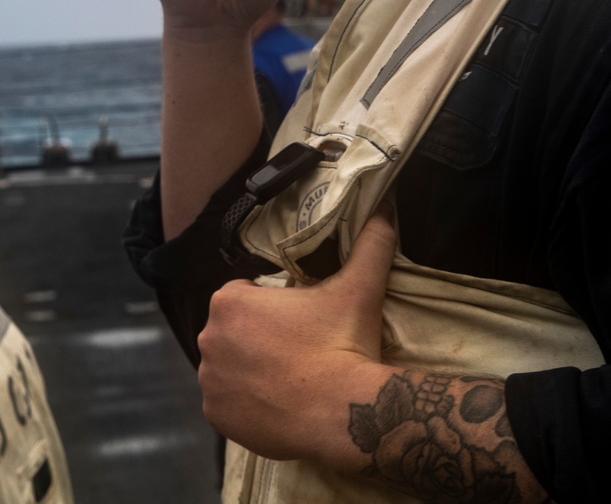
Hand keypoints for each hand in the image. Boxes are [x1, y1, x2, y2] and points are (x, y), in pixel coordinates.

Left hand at [198, 204, 397, 467]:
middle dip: (259, 332)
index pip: (244, 291)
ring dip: (251, 364)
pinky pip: (227, 400)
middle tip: (299, 341)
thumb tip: (386, 207)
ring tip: (291, 371)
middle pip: (234, 327)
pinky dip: (246, 399)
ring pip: (230, 363)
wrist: (341, 413)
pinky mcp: (216, 419)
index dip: (272, 300)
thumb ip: (371, 240)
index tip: (299, 313)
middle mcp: (209, 340)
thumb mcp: (360, 285)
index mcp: (231, 302)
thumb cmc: (341, 342)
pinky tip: (278, 397)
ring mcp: (210, 384)